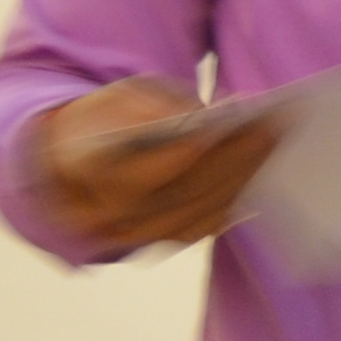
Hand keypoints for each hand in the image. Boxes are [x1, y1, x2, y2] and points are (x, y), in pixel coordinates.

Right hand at [32, 77, 282, 250]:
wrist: (65, 160)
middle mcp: (104, 214)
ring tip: (274, 145)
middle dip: (235, 158)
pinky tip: (260, 173)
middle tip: (274, 128)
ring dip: (242, 179)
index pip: (150, 168)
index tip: (239, 120)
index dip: (197, 147)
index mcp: (84, 173)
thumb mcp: (117, 98)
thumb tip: (203, 118)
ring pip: (198, 213)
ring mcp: (130, 235)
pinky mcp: (155, 242)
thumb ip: (154, 106)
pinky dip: (233, 200)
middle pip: (184, 192)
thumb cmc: (99, 120)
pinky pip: (201, 226)